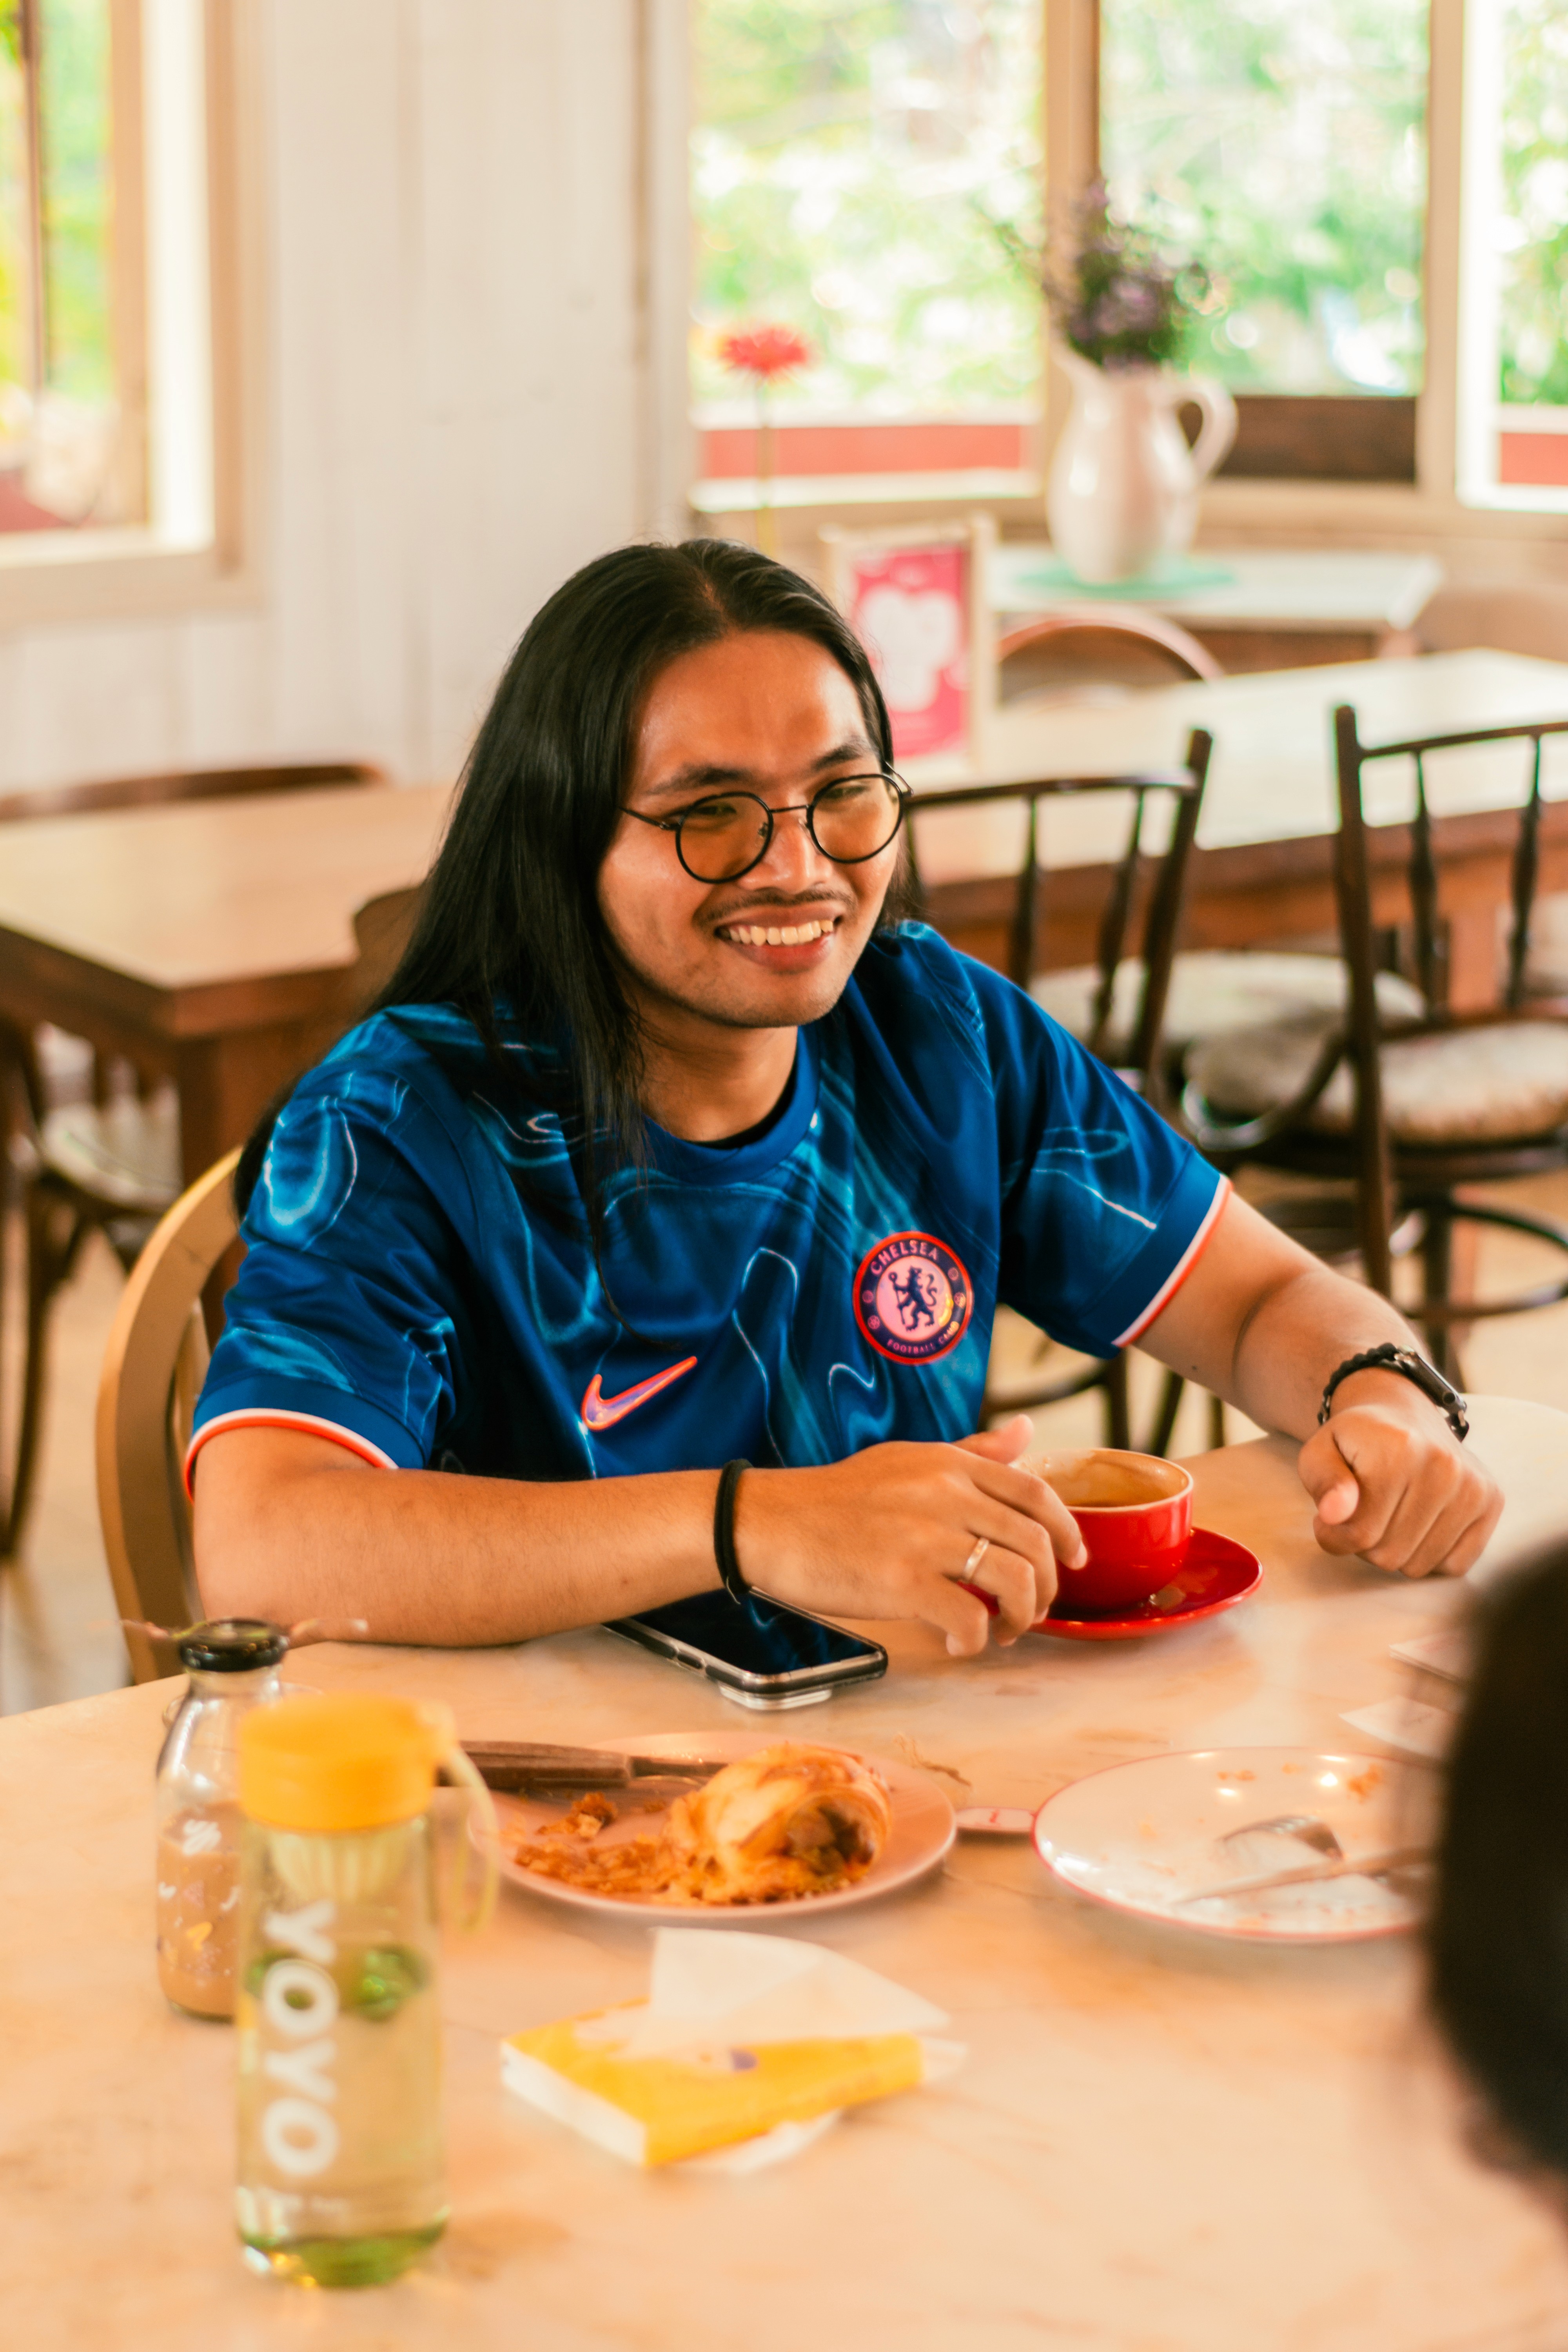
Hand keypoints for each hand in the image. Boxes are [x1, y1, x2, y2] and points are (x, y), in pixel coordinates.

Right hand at [737, 1415, 1087, 1655]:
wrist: (769, 1523)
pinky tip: (960, 1643)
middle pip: (1034, 1542)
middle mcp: (944, 1494)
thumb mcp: (907, 1460)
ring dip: (1022, 1616)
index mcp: (948, 1465)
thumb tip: (1026, 1431)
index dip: (1068, 1530)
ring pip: (1014, 1581)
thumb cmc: (837, 1499)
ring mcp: (924, 1537)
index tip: (1074, 1560)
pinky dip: (975, 1640)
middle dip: (1047, 1586)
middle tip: (1033, 1609)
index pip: (1035, 1492)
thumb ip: (972, 1452)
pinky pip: (969, 1619)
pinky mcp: (901, 1581)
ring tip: (1003, 1630)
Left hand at [1296, 1371, 1500, 1576]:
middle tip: (1364, 1512)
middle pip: (1390, 1555)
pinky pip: (1455, 1565)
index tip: (1330, 1517)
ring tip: (1390, 1515)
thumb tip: (1335, 1514)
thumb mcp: (1320, 1453)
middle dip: (1366, 1544)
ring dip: (1396, 1550)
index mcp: (1398, 1450)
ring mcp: (1473, 1485)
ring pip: (1420, 1566)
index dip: (1335, 1535)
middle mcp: (1444, 1466)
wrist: (1403, 1417)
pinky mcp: (1492, 1501)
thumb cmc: (1357, 1443)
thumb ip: (1323, 1482)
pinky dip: (1430, 1554)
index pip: (1360, 1534)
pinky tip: (1419, 1522)